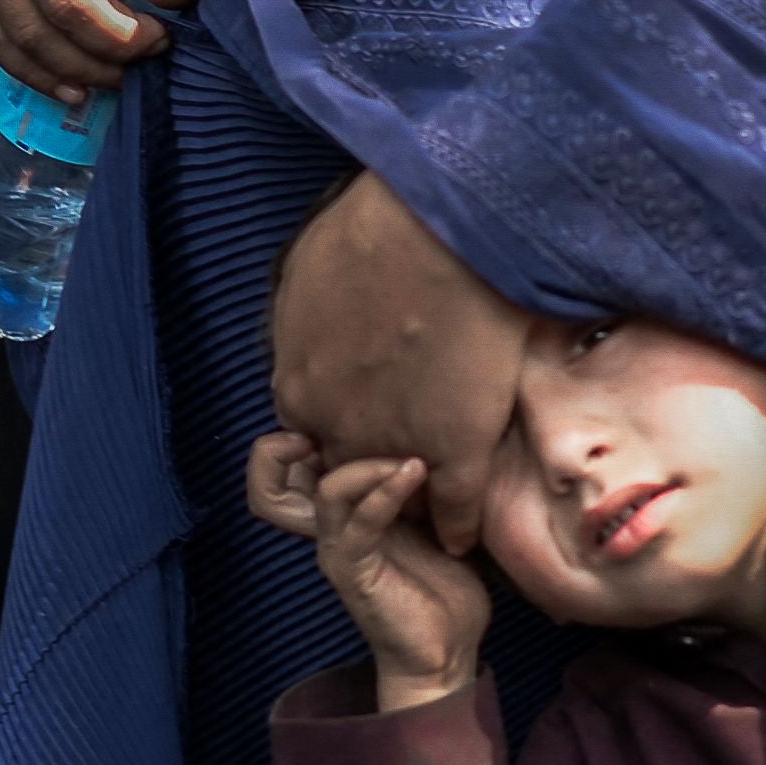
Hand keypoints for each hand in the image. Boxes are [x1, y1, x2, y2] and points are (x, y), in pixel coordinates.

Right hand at [247, 430, 488, 705]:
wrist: (446, 654)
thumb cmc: (445, 585)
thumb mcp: (435, 518)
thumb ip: (424, 479)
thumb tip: (456, 426)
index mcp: (340, 513)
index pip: (286, 467)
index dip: (294, 434)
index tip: (346, 409)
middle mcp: (328, 529)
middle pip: (269, 483)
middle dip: (287, 445)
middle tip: (342, 419)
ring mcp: (338, 551)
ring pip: (321, 491)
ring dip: (366, 462)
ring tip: (408, 453)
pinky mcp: (356, 573)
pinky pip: (358, 524)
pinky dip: (383, 493)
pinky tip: (414, 473)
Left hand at [262, 167, 532, 537]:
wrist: (442, 228)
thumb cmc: (373, 228)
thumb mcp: (306, 271)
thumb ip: (303, 315)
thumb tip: (312, 322)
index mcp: (298, 388)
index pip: (314, 436)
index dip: (346, 432)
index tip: (370, 424)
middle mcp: (338, 428)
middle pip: (351, 475)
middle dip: (374, 477)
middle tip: (404, 470)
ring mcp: (396, 445)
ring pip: (400, 502)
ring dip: (416, 508)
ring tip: (435, 510)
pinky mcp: (454, 452)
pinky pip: (455, 511)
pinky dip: (461, 527)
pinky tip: (466, 536)